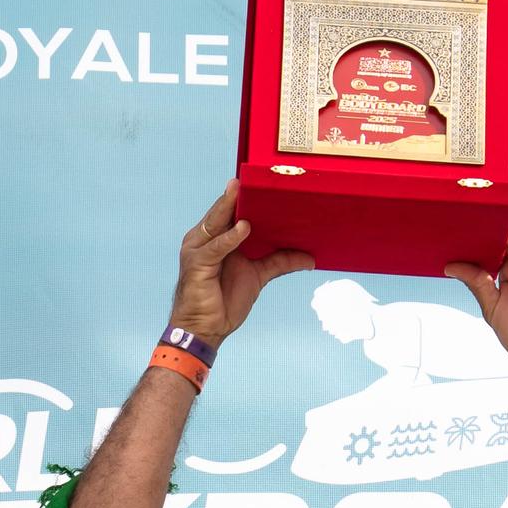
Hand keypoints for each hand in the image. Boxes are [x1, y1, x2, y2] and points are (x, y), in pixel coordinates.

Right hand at [168, 182, 308, 345]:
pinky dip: (229, 238)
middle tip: (247, 177)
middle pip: (221, 212)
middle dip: (234, 194)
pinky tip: (243, 228)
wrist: (206, 330)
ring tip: (241, 190)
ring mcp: (198, 250)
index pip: (229, 211)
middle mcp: (204, 239)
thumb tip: (310, 258)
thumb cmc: (224, 302)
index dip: (242, 197)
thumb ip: (280, 262)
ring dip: (228, 206)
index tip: (258, 182)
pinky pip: (215, 247)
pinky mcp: (197, 264)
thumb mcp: (258, 276)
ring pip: (215, 223)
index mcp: (216, 238)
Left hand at [445, 222, 507, 389]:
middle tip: (467, 214)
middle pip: (505, 242)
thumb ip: (476, 283)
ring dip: (502, 229)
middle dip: (488, 229)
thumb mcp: (491, 307)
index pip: (494, 248)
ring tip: (485, 212)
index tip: (458, 226)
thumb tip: (452, 265)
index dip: (478, 238)